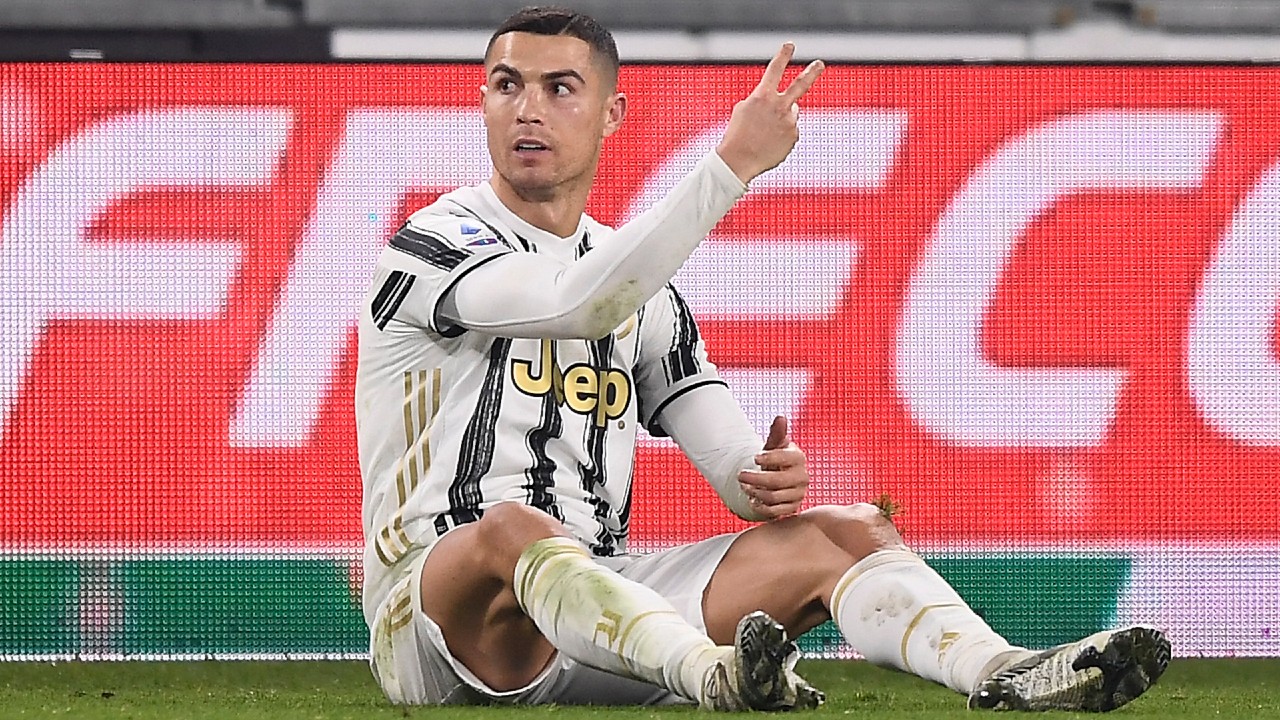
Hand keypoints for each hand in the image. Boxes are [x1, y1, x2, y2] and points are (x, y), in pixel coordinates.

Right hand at [717, 43, 824, 183]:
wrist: (739, 160)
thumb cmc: (737, 135)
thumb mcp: (744, 110)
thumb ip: (765, 100)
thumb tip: (787, 104)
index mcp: (763, 96)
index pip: (775, 70)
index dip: (783, 55)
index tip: (790, 45)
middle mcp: (779, 106)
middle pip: (800, 85)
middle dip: (811, 72)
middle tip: (820, 64)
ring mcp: (789, 121)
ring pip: (790, 113)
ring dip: (781, 118)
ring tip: (765, 132)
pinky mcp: (794, 136)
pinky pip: (790, 129)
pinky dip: (782, 134)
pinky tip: (769, 142)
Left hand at [738, 415, 809, 519]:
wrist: (778, 481)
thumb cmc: (776, 460)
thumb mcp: (774, 446)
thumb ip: (777, 433)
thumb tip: (780, 417)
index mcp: (798, 458)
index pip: (784, 457)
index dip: (769, 457)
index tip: (754, 457)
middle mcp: (802, 477)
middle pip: (777, 481)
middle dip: (755, 478)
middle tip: (740, 476)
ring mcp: (799, 494)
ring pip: (774, 497)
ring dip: (755, 492)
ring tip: (745, 487)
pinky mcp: (793, 508)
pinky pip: (775, 512)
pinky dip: (761, 506)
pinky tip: (752, 500)